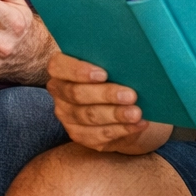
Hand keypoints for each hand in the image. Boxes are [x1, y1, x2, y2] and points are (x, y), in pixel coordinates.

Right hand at [47, 51, 168, 152]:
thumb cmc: (113, 77)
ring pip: (89, 116)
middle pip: (77, 94)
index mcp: (61, 70)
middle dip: (105, 95)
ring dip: (115, 114)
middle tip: (131, 95)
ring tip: (136, 112)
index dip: (78, 70)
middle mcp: (60, 92)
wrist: (116, 106)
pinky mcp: (79, 135)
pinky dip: (122, 129)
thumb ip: (111, 61)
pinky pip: (99, 134)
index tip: (103, 74)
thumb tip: (129, 61)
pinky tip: (138, 124)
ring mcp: (67, 116)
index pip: (58, 66)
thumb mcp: (109, 66)